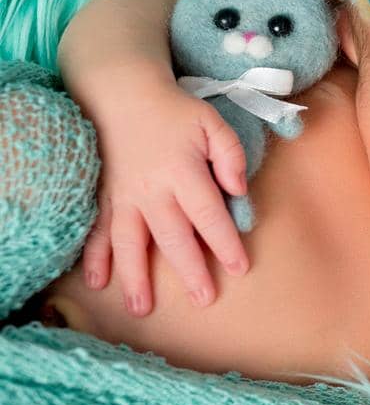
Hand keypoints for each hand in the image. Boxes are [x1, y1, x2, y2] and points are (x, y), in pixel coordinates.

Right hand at [78, 76, 250, 314]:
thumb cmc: (174, 112)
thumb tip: (239, 191)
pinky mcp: (104, 197)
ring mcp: (123, 196)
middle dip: (190, 270)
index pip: (208, 215)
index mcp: (183, 172)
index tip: (240, 267)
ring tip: (142, 309)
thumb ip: (230, 155)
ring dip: (136, 277)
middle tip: (205, 299)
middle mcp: (151, 190)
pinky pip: (98, 231)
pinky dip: (94, 257)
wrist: (121, 94)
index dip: (224, 242)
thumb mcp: (212, 123)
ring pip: (129, 243)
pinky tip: (98, 282)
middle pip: (173, 237)